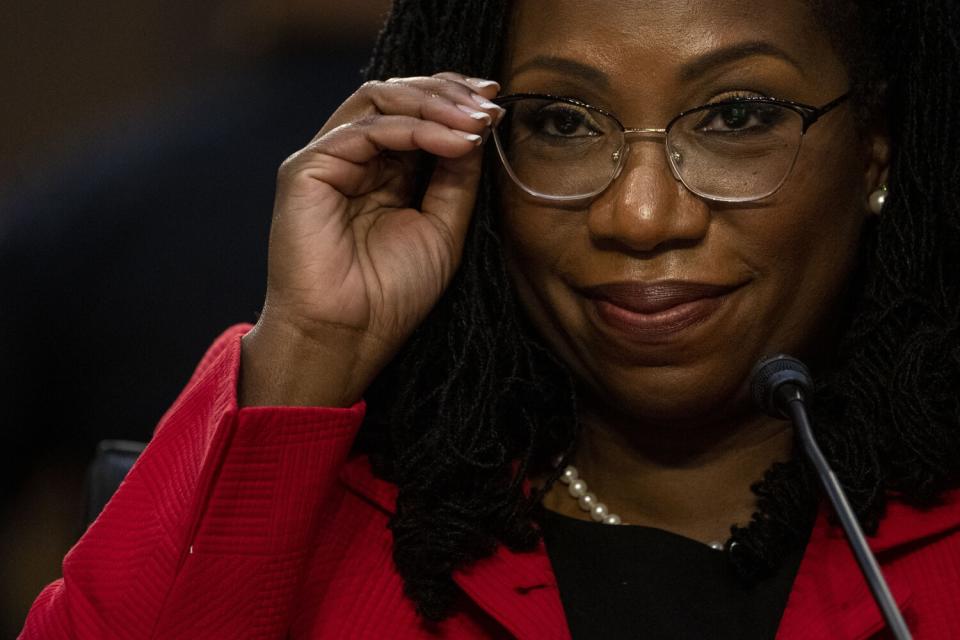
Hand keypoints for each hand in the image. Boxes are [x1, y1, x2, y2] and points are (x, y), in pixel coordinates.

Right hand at [240, 73, 503, 406]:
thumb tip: (480, 126)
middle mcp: (353, 158)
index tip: (497, 104)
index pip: (414, 113)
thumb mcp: (442, 228)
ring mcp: (327, 160)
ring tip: (477, 122)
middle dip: (449, 94)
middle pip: (397, 95)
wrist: (347, 337)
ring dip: (436, 105)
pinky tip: (455, 142)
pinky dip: (416, 129)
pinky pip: (366, 130)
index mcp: (381, 171)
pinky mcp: (307, 169)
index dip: (454, 100)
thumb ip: (456, 177)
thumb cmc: (391, 295)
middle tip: (491, 105)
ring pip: (379, 100)